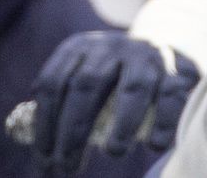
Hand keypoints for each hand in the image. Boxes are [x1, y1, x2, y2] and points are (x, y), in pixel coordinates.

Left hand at [29, 31, 200, 172]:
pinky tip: (153, 145)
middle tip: (66, 164)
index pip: (53, 82)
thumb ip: (62, 90)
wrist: (162, 46)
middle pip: (85, 88)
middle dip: (72, 130)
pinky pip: (169, 97)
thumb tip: (35, 126)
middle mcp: (108, 48)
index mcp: (78, 48)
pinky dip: (162, 122)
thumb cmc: (113, 69)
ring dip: (121, 124)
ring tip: (112, 152)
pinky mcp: (175, 71)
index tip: (44, 154)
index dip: (45, 120)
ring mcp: (143, 57)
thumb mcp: (84, 69)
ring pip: (130, 90)